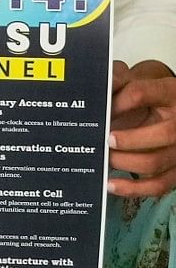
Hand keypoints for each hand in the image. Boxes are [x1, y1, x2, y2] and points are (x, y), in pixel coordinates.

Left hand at [113, 59, 175, 196]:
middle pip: (165, 134)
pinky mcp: (175, 171)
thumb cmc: (148, 96)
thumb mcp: (136, 81)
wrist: (168, 107)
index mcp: (170, 92)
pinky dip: (133, 188)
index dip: (117, 102)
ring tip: (104, 158)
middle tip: (105, 139)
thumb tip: (99, 86)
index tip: (101, 111)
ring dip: (126, 162)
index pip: (141, 93)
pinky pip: (159, 185)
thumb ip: (118, 79)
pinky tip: (111, 184)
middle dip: (130, 139)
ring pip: (158, 162)